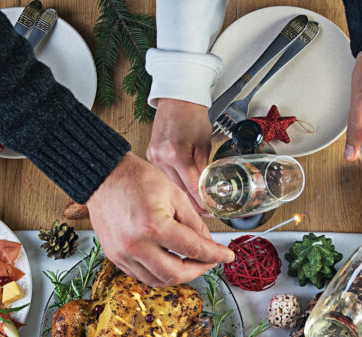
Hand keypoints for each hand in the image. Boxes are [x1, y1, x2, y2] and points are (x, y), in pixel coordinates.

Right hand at [87, 153, 233, 286]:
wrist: (104, 177)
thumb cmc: (138, 179)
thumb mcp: (175, 196)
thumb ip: (195, 224)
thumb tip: (208, 245)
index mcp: (154, 226)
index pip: (193, 249)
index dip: (214, 255)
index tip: (227, 256)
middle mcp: (136, 246)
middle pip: (176, 274)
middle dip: (199, 270)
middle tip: (210, 261)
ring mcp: (123, 255)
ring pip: (159, 281)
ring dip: (179, 275)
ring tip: (191, 262)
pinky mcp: (115, 257)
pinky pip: (143, 276)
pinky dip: (160, 273)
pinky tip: (170, 262)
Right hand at [147, 99, 212, 213]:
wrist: (177, 99)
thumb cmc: (191, 114)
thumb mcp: (204, 142)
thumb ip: (204, 167)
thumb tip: (207, 187)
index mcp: (176, 153)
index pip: (191, 186)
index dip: (202, 201)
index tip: (210, 211)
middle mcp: (161, 157)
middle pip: (179, 189)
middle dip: (194, 203)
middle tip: (207, 213)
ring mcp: (153, 156)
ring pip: (171, 184)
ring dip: (183, 195)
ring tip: (197, 204)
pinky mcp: (151, 155)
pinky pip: (165, 176)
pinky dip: (175, 183)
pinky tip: (183, 190)